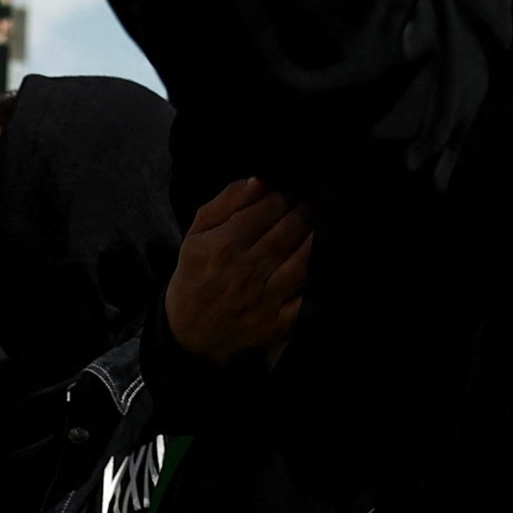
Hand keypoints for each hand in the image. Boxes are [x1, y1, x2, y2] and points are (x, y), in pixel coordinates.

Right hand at [166, 176, 313, 363]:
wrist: (189, 332)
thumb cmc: (195, 275)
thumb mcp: (197, 234)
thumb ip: (227, 202)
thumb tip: (260, 180)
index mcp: (223, 245)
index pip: (269, 208)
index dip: (286, 194)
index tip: (294, 189)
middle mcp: (244, 272)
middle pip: (290, 229)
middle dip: (305, 211)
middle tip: (311, 204)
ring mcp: (263, 300)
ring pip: (304, 259)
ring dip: (317, 237)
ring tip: (319, 225)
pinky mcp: (277, 323)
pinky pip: (308, 298)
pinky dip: (318, 277)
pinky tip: (323, 260)